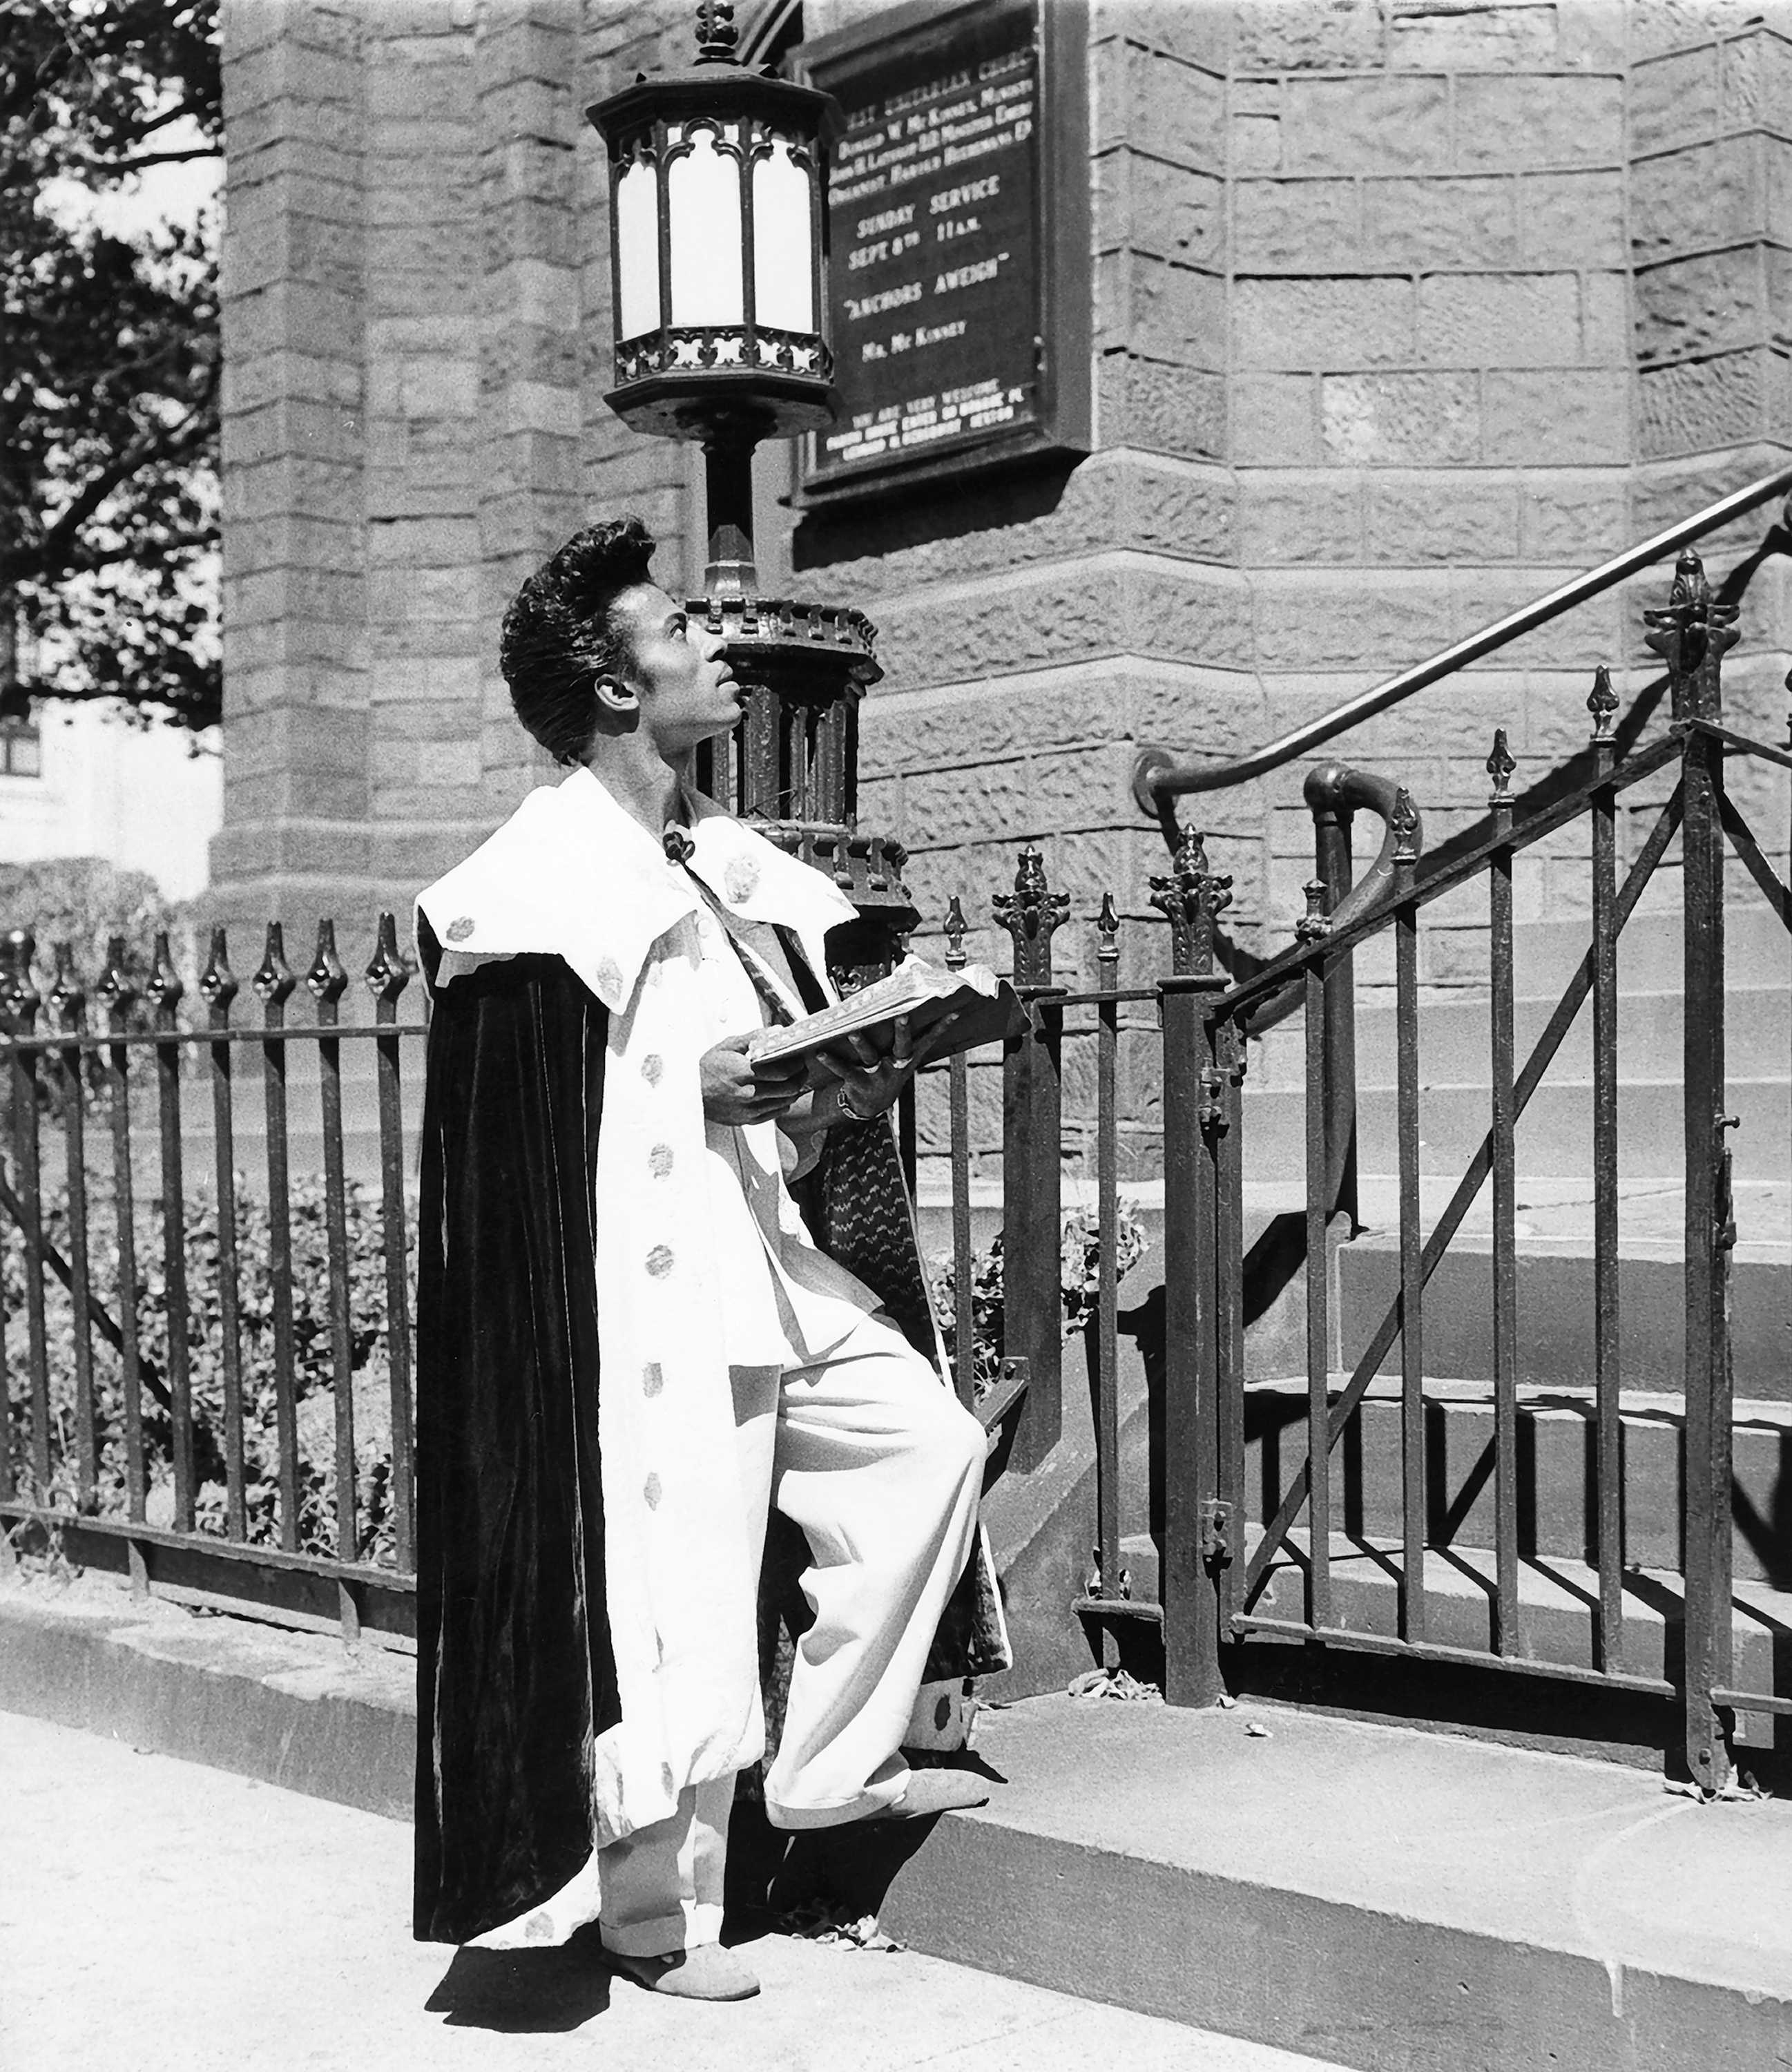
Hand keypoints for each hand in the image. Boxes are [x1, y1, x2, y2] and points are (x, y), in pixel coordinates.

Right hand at [700, 1032, 806, 1125]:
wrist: (689, 1093)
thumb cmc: (707, 1068)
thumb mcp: (727, 1046)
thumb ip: (754, 1038)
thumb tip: (777, 1031)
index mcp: (744, 1072)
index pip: (783, 1071)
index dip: (796, 1065)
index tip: (799, 1058)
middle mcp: (748, 1093)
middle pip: (789, 1088)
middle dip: (800, 1077)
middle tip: (801, 1069)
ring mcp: (748, 1109)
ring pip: (785, 1102)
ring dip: (794, 1090)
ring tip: (793, 1080)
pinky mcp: (747, 1119)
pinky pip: (774, 1113)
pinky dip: (783, 1103)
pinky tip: (780, 1094)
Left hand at [813, 1008, 971, 1120]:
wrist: (872, 1105)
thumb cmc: (886, 1069)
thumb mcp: (900, 1056)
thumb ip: (904, 1034)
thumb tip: (910, 1003)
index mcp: (908, 1058)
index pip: (928, 1040)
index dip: (941, 1027)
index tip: (953, 1013)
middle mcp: (896, 1065)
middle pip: (903, 1046)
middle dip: (904, 1031)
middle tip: (903, 1016)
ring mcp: (878, 1075)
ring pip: (871, 1057)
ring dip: (862, 1044)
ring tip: (853, 1033)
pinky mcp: (859, 1082)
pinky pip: (845, 1070)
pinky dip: (832, 1061)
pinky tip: (821, 1052)